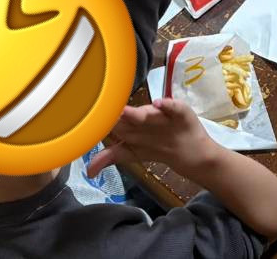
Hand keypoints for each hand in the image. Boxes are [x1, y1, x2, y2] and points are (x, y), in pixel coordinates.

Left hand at [87, 98, 217, 178]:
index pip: (112, 124)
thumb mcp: (132, 152)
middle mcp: (144, 117)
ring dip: (136, 112)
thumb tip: (88, 172)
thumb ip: (111, 157)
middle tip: (99, 113)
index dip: (102, 124)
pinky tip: (159, 104)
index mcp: (130, 125)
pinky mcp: (179, 111)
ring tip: (124, 111)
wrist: (188, 150)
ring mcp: (162, 114)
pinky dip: (166, 105)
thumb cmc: (156, 144)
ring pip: (147, 114)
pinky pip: (173, 107)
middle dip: (114, 117)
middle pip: (125, 118)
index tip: (88, 122)